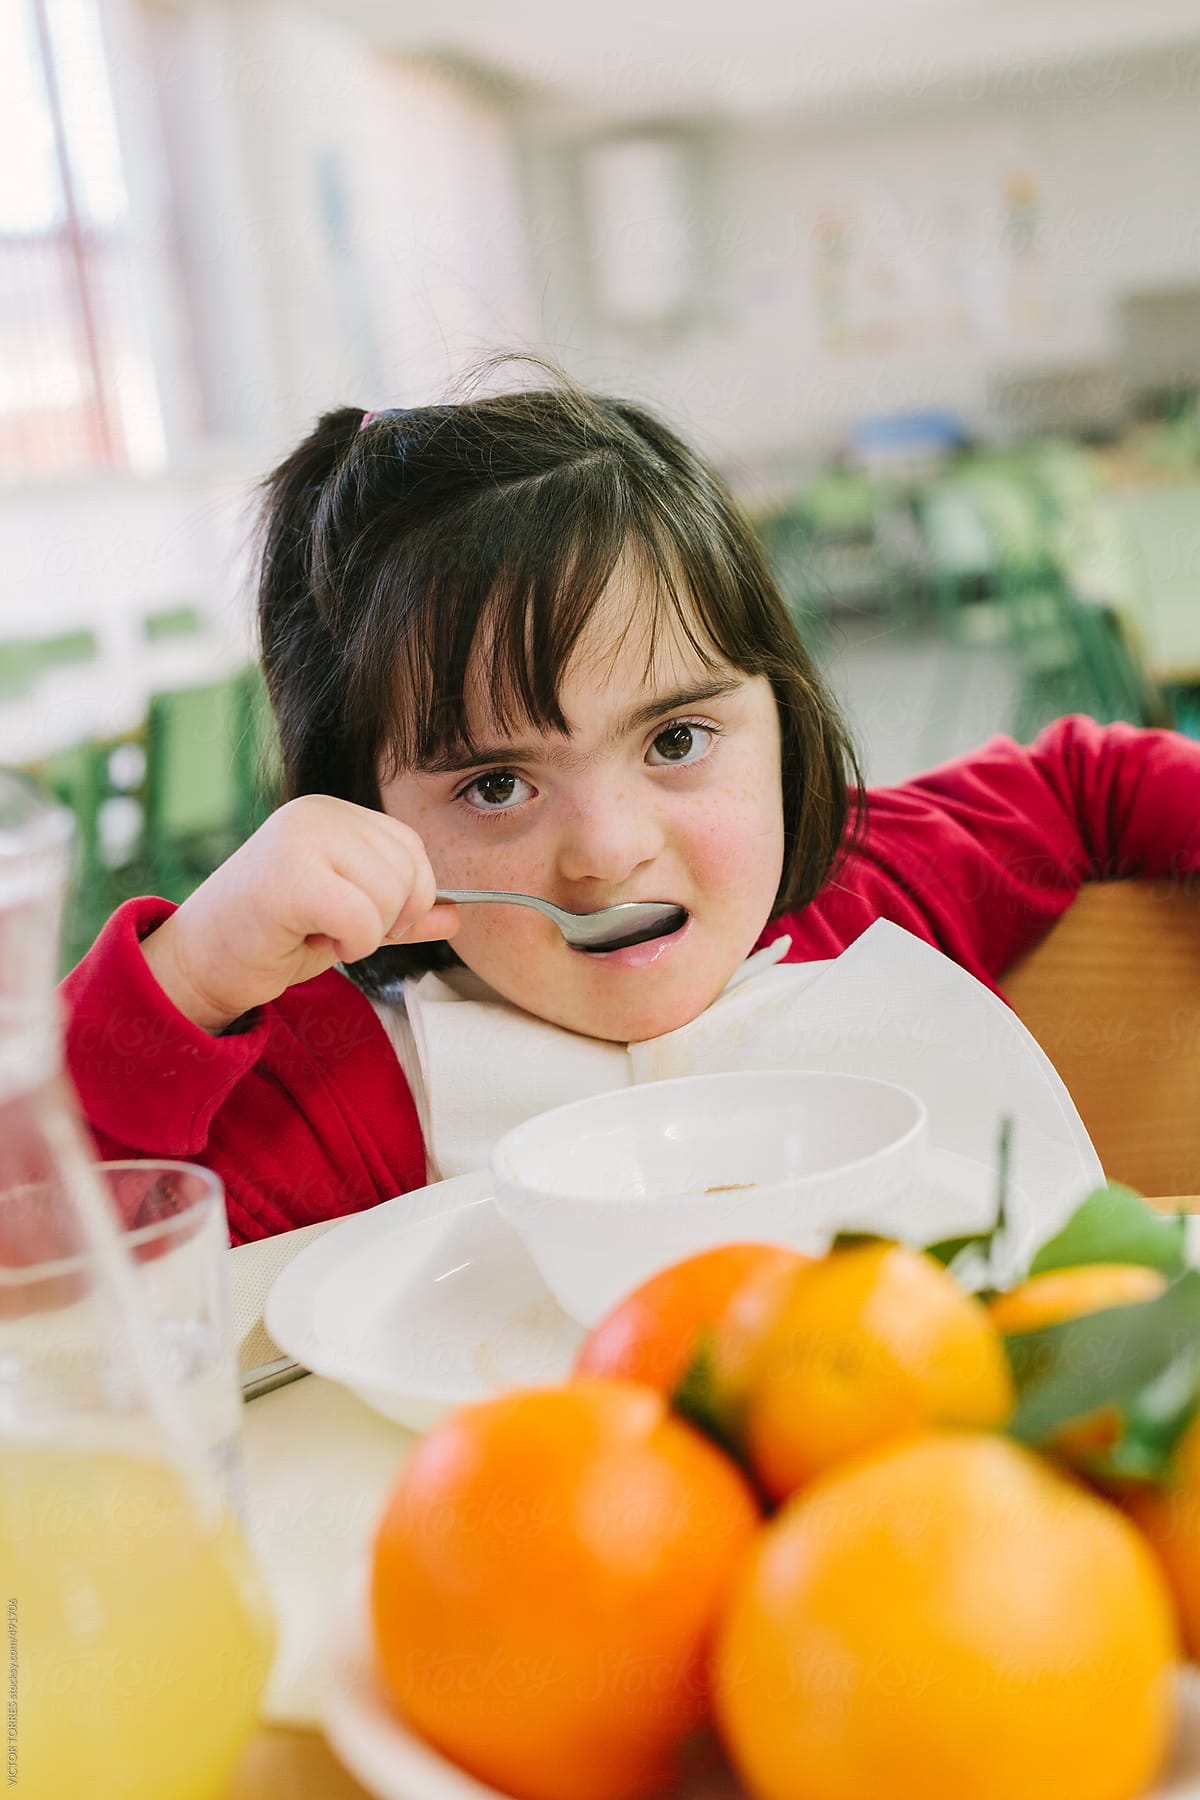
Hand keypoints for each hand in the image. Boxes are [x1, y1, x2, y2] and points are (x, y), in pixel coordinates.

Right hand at [140, 795, 458, 1032]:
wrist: (201, 963)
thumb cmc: (269, 937)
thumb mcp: (347, 920)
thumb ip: (399, 913)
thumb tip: (455, 913)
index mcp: (332, 813)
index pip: (411, 846)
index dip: (406, 896)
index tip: (363, 922)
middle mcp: (318, 813)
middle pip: (409, 870)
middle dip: (387, 919)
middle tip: (338, 932)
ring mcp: (301, 839)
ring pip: (390, 895)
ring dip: (365, 935)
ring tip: (320, 933)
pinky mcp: (290, 878)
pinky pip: (363, 919)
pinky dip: (351, 945)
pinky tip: (313, 942)